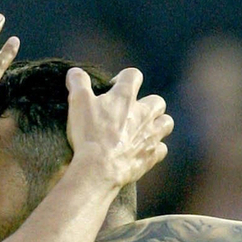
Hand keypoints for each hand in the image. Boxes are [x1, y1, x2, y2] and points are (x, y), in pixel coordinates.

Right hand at [67, 66, 172, 188]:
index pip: (133, 75)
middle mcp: (143, 113)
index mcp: (125, 97)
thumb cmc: (89, 134)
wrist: (99, 169)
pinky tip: (143, 151)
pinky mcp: (151, 156)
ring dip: (158, 124)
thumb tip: (74, 72)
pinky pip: (162, 149)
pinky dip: (154, 149)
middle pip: (157, 101)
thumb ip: (78, 83)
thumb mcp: (77, 103)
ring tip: (145, 130)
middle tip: (132, 113)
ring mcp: (150, 135)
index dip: (124, 78)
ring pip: (166, 123)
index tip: (113, 88)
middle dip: (148, 104)